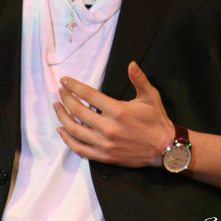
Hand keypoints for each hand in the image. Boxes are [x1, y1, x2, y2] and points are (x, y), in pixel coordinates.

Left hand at [54, 62, 174, 166]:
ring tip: (57, 107)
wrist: (164, 148)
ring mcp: (105, 144)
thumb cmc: (156, 120)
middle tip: (60, 91)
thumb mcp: (151, 97)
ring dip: (62, 117)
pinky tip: (61, 130)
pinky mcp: (104, 156)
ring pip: (75, 130)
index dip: (74, 86)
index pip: (89, 95)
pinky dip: (67, 140)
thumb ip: (139, 79)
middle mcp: (108, 128)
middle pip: (78, 111)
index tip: (64, 80)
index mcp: (118, 111)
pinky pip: (80, 149)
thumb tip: (131, 64)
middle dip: (66, 98)